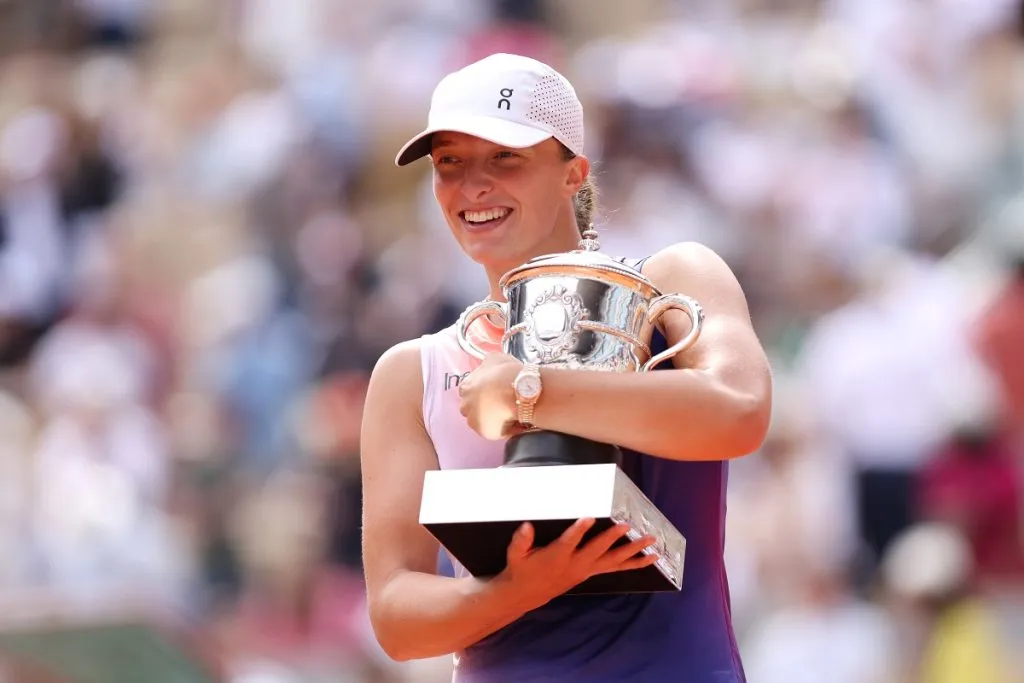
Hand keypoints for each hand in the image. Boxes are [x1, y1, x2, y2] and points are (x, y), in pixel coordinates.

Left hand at [458, 353, 523, 438]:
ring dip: (494, 419)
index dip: (482, 392)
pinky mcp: (484, 432)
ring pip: (483, 422)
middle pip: (473, 408)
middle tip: (502, 404)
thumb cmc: (507, 373)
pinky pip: (495, 432)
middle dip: (485, 407)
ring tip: (511, 414)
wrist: (516, 391)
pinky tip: (515, 421)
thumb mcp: (496, 358)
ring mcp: (473, 420)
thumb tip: (491, 366)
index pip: (468, 391)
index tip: (493, 392)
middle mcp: (465, 404)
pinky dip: (504, 429)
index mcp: (466, 386)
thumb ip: (489, 365)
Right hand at [495, 518, 658, 610]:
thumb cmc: (522, 569)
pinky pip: (617, 568)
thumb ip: (521, 541)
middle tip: (627, 525)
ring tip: (651, 542)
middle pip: (597, 550)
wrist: (527, 593)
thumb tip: (526, 526)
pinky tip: (651, 559)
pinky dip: (635, 564)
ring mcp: (586, 570)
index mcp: (557, 557)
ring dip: (633, 551)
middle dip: (612, 537)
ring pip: (613, 561)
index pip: (569, 542)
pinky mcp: (592, 572)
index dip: (578, 530)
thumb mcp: (515, 555)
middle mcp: (575, 564)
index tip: (588, 517)